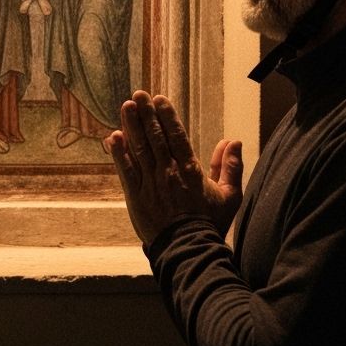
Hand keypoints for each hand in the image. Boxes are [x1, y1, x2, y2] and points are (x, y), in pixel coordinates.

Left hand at [103, 91, 242, 244]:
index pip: (177, 136)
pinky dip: (119, 153)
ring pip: (139, 149)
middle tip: (138, 94)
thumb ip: (230, 167)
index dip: (167, 116)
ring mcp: (151, 184)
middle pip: (156, 137)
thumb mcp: (229, 196)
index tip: (159, 99)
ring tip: (126, 106)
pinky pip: (126, 171)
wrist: (189, 250)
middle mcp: (169, 172)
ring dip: (132, 126)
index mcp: (190, 170)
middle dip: (146, 114)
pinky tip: (113, 137)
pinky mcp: (136, 196)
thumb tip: (233, 141)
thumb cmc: (209, 223)